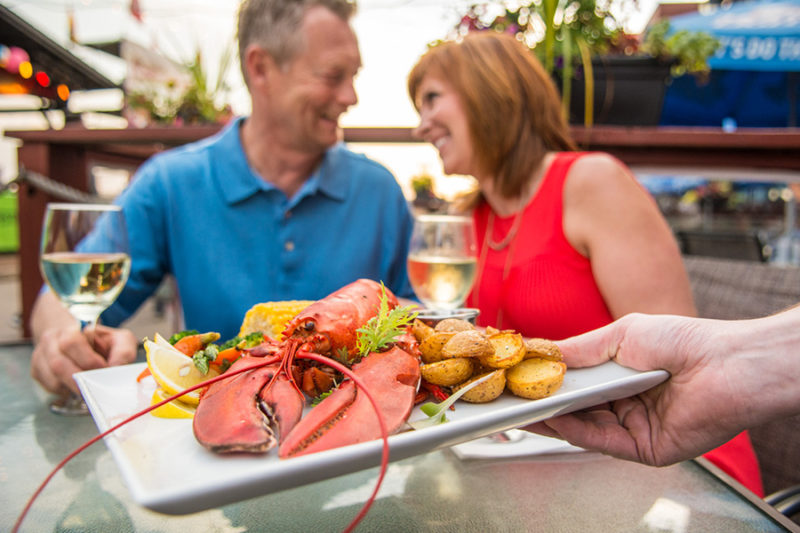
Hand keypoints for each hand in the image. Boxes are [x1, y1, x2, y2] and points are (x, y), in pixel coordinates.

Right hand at [31, 324, 137, 395]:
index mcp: (71, 329)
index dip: (89, 360)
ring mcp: (41, 356)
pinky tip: (77, 386)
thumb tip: (116, 368)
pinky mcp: (37, 371)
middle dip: (80, 379)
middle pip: (58, 365)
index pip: (71, 343)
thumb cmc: (102, 342)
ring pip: (52, 380)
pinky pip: (50, 387)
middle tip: (96, 384)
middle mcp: (51, 341)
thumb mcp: (120, 340)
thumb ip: (124, 351)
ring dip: (73, 388)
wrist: (80, 340)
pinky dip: (66, 391)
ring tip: (89, 387)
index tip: (104, 368)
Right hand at [524, 312, 752, 465]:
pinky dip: (575, 431)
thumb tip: (542, 351)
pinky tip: (555, 417)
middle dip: (541, 403)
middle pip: (574, 409)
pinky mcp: (644, 448)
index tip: (515, 376)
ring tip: (522, 406)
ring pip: (583, 427)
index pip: (574, 385)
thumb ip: (580, 349)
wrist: (727, 363)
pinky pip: (601, 441)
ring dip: (552, 418)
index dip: (544, 382)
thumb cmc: (684, 341)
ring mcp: (634, 428)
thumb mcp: (620, 335)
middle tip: (508, 396)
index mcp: (620, 378)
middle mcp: (625, 405)